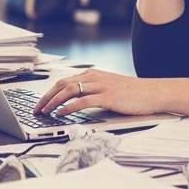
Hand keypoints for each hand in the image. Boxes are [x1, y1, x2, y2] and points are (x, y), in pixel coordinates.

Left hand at [33, 69, 163, 116]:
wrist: (153, 92)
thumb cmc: (133, 93)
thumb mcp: (110, 88)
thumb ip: (94, 91)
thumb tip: (77, 102)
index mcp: (94, 74)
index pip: (65, 80)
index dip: (50, 91)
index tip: (41, 102)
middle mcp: (94, 77)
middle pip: (62, 84)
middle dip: (46, 96)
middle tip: (36, 109)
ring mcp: (100, 86)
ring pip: (69, 90)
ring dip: (53, 102)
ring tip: (44, 112)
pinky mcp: (107, 96)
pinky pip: (82, 101)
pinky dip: (68, 107)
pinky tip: (60, 114)